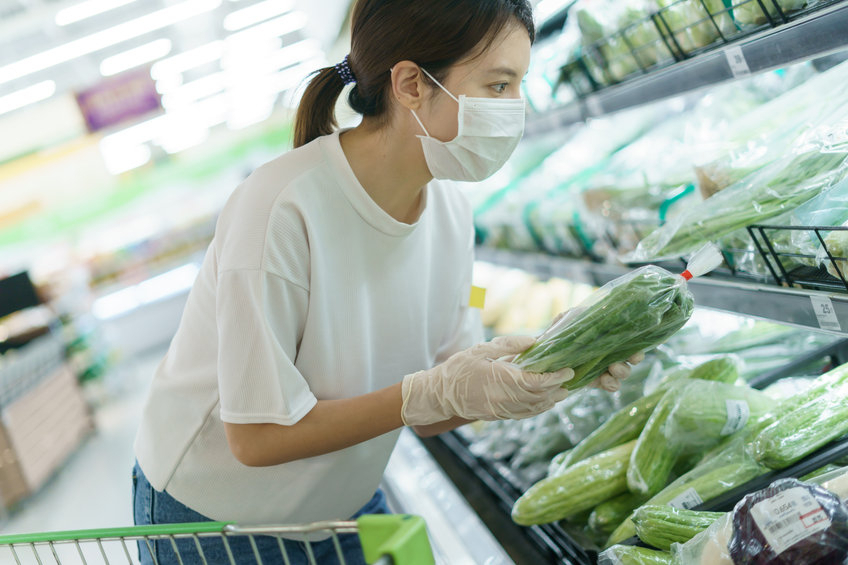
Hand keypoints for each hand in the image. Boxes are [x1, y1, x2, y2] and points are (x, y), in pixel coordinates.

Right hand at [401, 336, 574, 425]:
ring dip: (550, 401)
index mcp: (500, 380)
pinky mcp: (497, 416)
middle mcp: (503, 399)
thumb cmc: (457, 369)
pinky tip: (544, 402)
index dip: (555, 378)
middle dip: (557, 389)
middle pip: (538, 397)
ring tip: (563, 392)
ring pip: (533, 409)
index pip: (536, 382)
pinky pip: (523, 415)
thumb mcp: (481, 349)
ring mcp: (500, 410)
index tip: (567, 370)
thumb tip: (533, 341)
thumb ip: (508, 345)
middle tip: (569, 379)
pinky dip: (537, 409)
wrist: (438, 395)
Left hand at [546, 309, 644, 392]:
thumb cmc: (559, 335)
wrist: (547, 354)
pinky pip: (612, 385)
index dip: (638, 345)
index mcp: (609, 337)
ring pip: (624, 372)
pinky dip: (611, 383)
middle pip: (632, 358)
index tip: (636, 349)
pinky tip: (604, 379)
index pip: (630, 340)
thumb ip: (576, 315)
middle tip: (628, 357)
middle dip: (634, 358)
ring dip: (622, 371)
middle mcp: (612, 352)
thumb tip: (584, 309)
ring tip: (611, 368)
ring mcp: (607, 368)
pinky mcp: (598, 381)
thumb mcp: (566, 321)